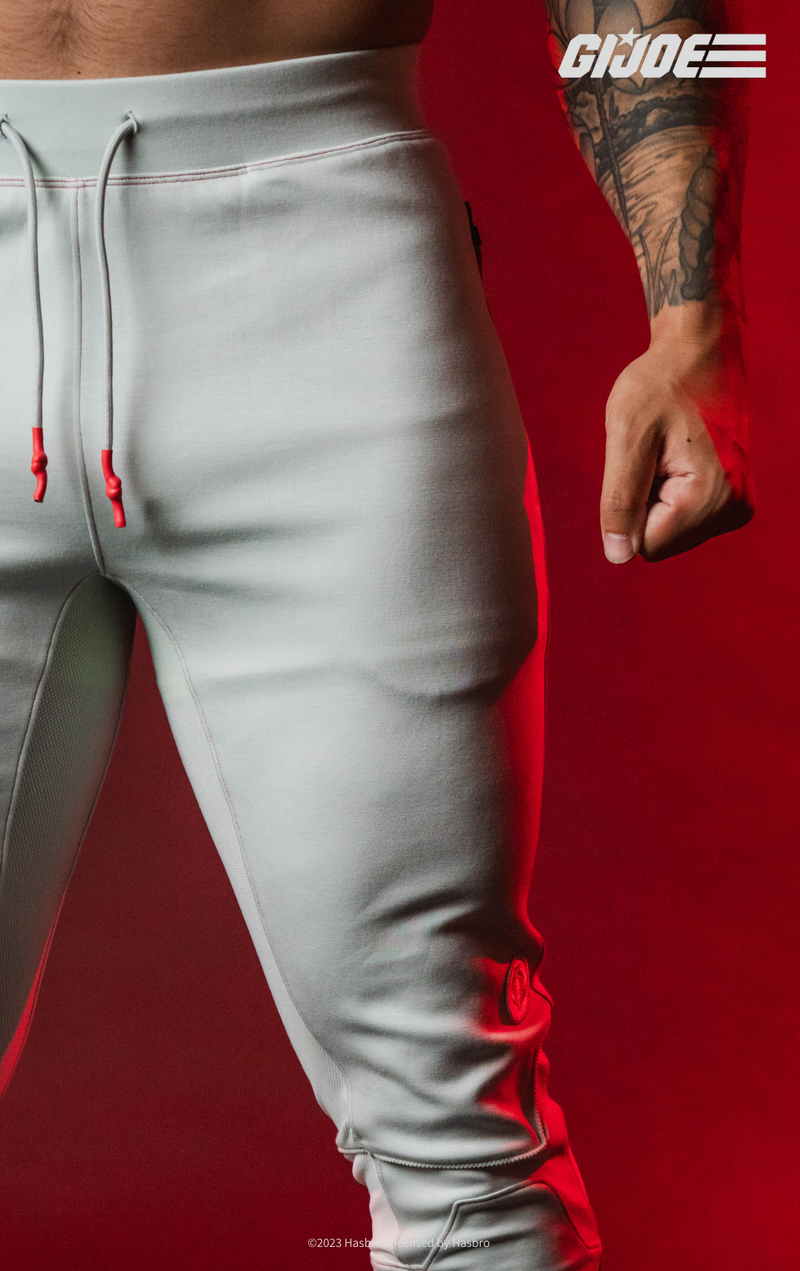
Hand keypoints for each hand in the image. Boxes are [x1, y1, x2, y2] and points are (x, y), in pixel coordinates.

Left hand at [600, 313, 753, 563]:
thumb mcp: (626, 438)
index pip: (646, 545)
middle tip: (656, 454)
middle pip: (661, 541)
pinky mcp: (735, 498)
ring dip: (658, 496)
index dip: (630, 509)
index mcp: (709, 496)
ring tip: (669, 451)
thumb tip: (618, 556)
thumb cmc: (658, 385)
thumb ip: (620, 501)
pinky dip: (672, 492)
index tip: (644, 462)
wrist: (699, 351)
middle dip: (646, 504)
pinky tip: (680, 455)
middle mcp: (734, 508)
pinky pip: (685, 518)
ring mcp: (739, 504)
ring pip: (671, 531)